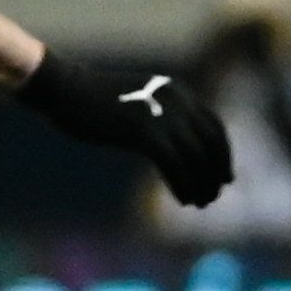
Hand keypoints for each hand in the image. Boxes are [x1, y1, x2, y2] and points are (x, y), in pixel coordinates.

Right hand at [17, 51, 235, 206]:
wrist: (65, 88)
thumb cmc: (94, 99)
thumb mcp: (139, 100)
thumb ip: (161, 116)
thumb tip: (178, 144)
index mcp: (178, 91)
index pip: (214, 125)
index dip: (223, 153)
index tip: (225, 176)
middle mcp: (177, 101)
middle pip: (210, 144)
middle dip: (216, 173)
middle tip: (214, 195)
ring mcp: (161, 115)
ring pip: (196, 158)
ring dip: (202, 184)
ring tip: (200, 202)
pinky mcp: (144, 133)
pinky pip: (175, 166)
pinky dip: (183, 185)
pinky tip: (184, 199)